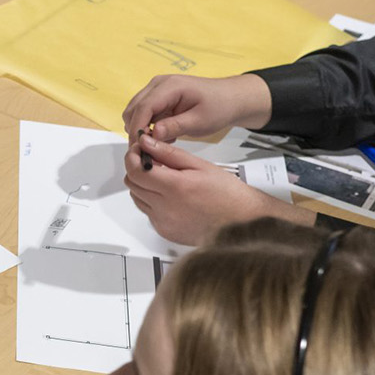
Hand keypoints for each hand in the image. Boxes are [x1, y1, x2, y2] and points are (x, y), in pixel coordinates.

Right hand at [122, 73, 272, 142]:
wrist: (229, 99)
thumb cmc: (219, 106)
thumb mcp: (200, 121)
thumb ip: (175, 126)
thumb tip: (152, 134)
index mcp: (170, 86)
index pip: (143, 107)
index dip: (138, 129)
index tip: (139, 147)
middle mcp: (158, 84)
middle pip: (133, 109)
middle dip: (137, 130)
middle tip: (150, 148)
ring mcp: (156, 89)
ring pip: (134, 112)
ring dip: (142, 128)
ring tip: (161, 141)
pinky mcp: (157, 97)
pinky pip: (143, 113)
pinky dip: (148, 126)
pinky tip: (164, 133)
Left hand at [124, 132, 310, 245]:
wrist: (241, 221)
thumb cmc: (227, 194)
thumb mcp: (199, 165)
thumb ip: (169, 154)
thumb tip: (147, 142)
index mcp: (175, 187)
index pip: (135, 170)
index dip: (133, 157)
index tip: (138, 150)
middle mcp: (165, 208)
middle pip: (132, 184)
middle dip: (137, 169)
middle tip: (151, 161)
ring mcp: (163, 222)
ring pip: (137, 198)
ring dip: (143, 185)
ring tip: (163, 179)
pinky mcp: (164, 231)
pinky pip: (148, 212)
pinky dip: (152, 201)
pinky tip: (170, 196)